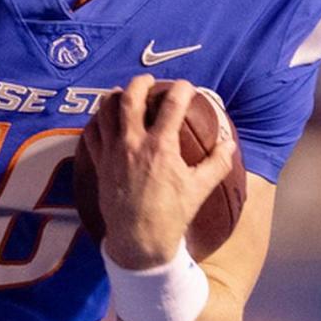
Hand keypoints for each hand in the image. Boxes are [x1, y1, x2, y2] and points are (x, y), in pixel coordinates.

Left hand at [84, 74, 235, 268]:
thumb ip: (217, 162)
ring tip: (121, 93)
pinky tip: (102, 119)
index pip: (172, 105)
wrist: (139, 240)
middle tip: (148, 81)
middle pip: (130, 98)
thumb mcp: (200, 188)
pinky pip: (91, 133)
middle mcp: (133, 144)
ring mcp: (112, 152)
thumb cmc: (171, 214)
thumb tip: (229, 143)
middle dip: (140, 83)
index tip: (186, 86)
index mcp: (161, 147)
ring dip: (114, 97)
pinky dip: (96, 121)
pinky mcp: (99, 163)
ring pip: (105, 111)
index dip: (181, 89)